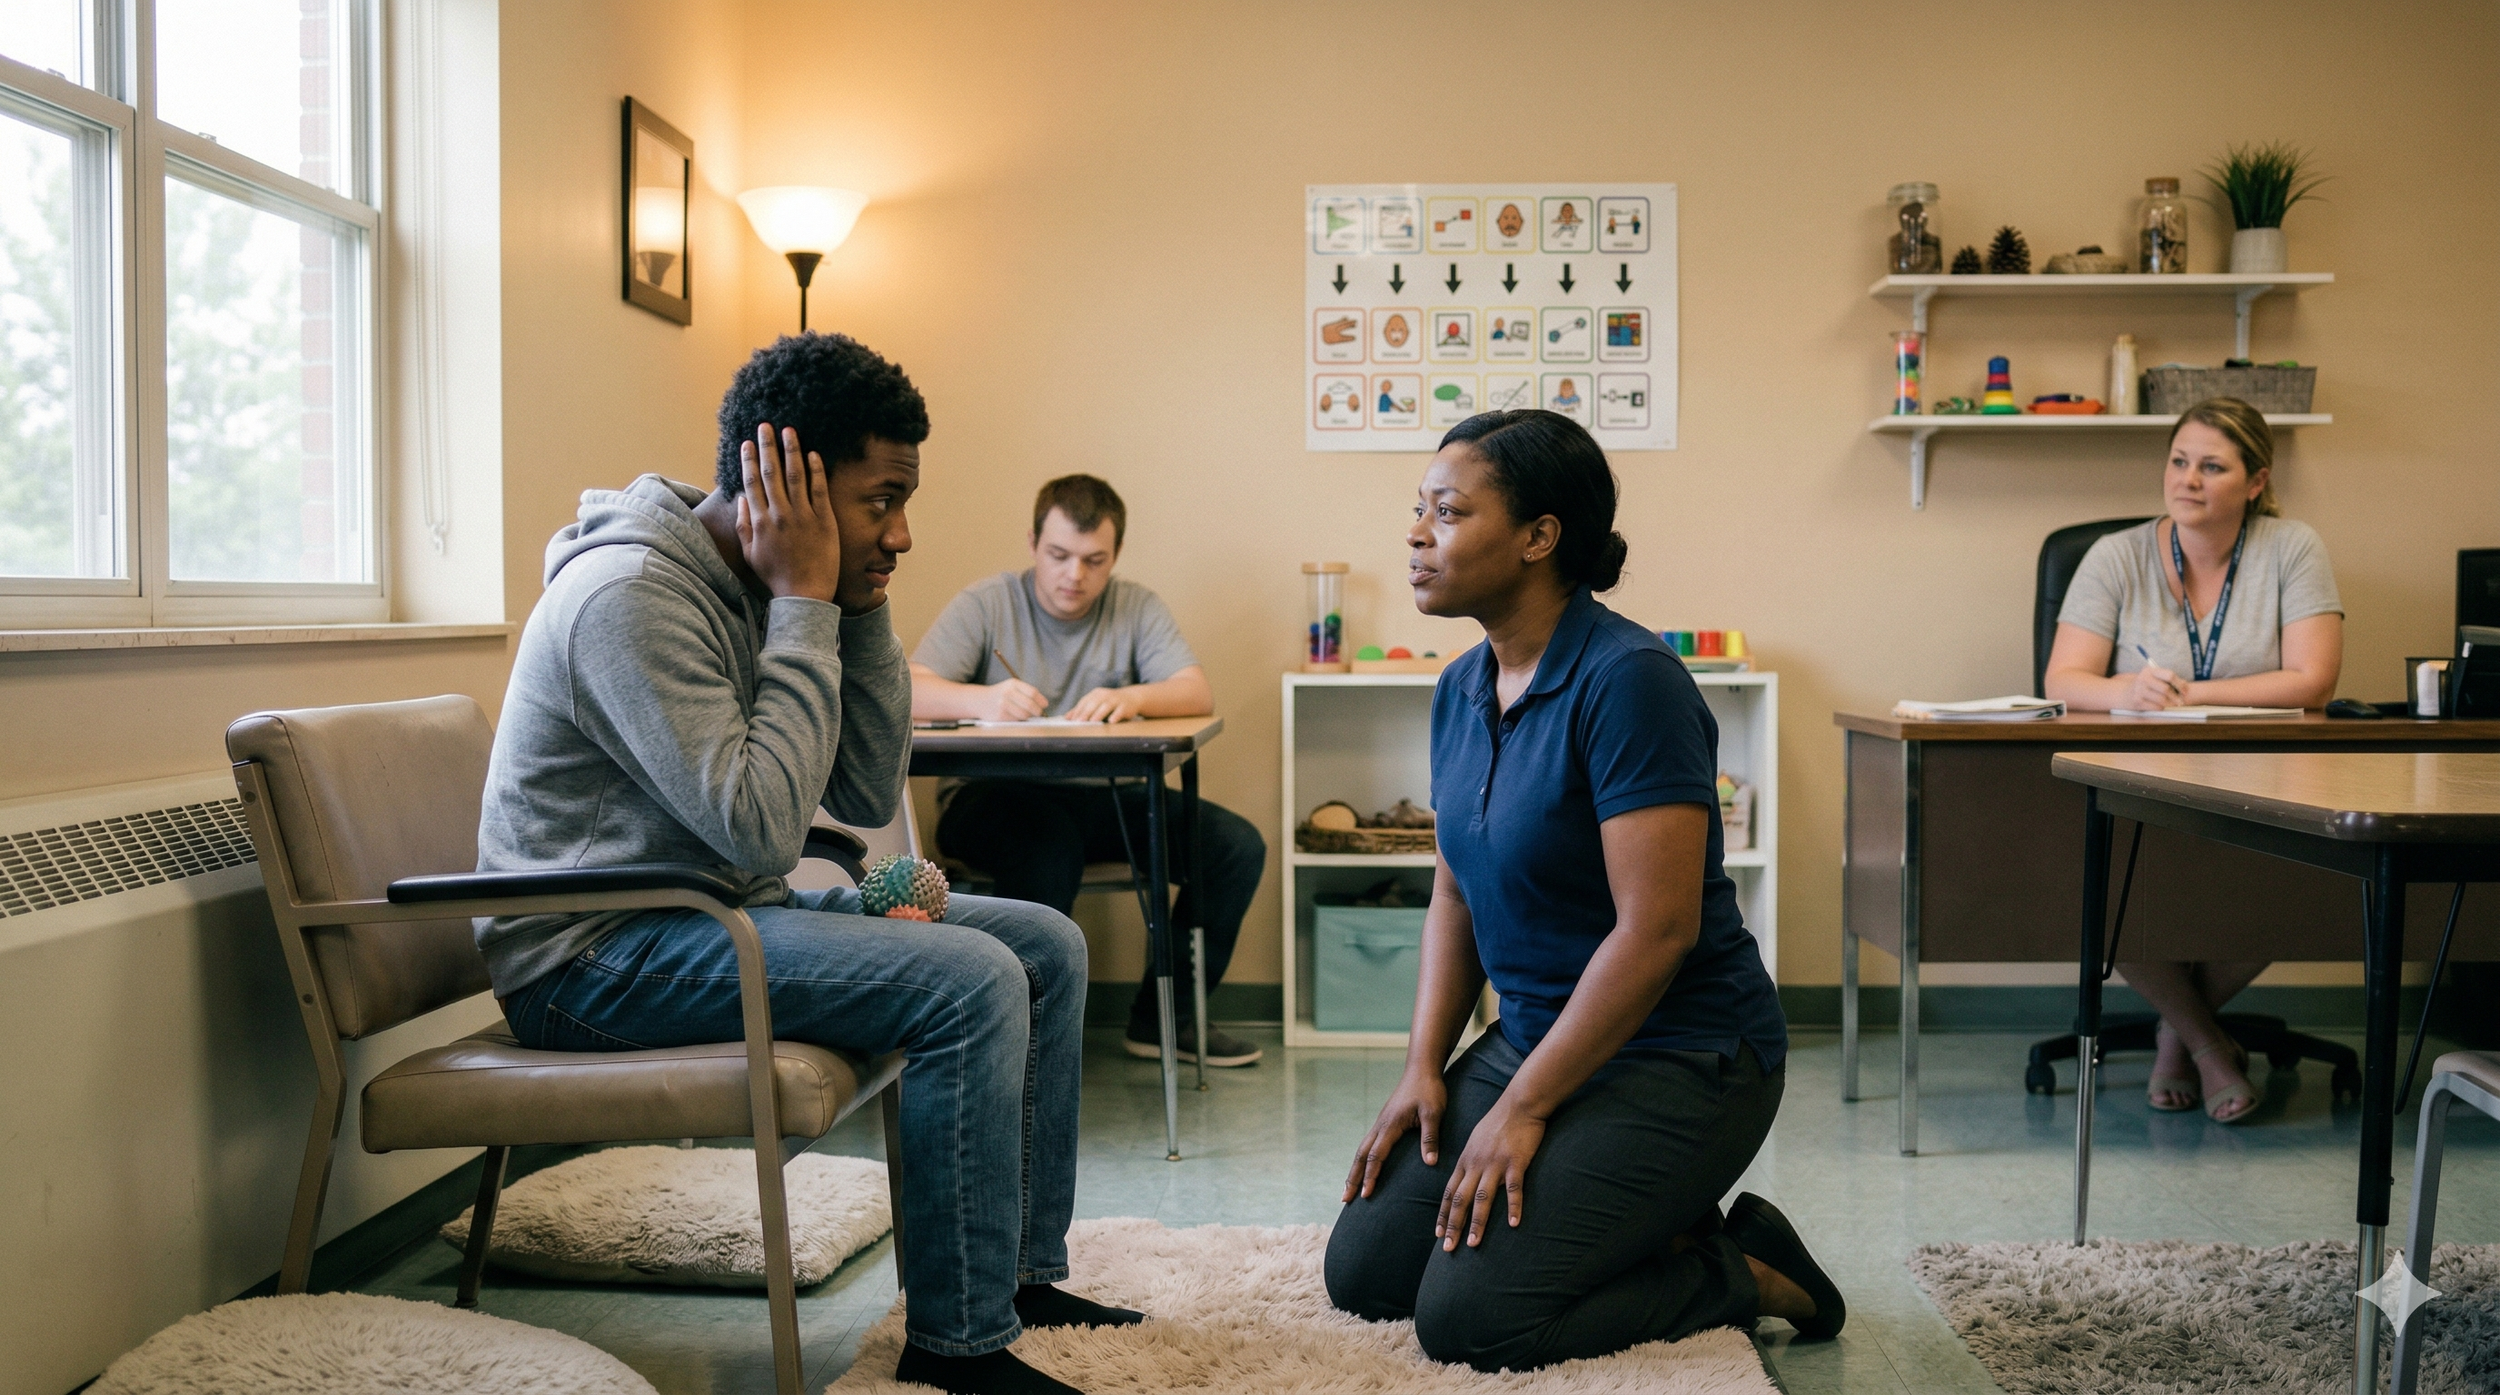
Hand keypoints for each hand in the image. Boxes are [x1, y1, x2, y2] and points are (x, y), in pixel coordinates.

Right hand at [734, 423, 841, 602]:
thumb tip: (741, 499)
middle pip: (771, 473)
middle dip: (767, 446)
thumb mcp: (751, 553)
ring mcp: (802, 516)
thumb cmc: (776, 576)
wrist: (804, 594)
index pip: (752, 483)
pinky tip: (813, 453)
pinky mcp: (824, 520)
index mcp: (759, 522)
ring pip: (795, 475)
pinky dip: (816, 470)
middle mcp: (779, 515)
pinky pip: (819, 490)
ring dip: (791, 450)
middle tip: (765, 425)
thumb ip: (744, 525)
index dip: (749, 460)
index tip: (747, 443)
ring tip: (789, 430)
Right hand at [986, 679, 1046, 721]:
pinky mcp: (1000, 716)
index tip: (1045, 705)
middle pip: (1030, 704)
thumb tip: (1044, 704)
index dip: (1041, 700)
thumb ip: (1026, 693)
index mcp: (1013, 684)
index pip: (1032, 692)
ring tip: (1026, 715)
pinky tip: (1015, 716)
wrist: (980, 701)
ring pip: (1024, 714)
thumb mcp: (1011, 687)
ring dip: (1028, 716)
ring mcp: (1003, 705)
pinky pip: (1016, 720)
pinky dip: (1019, 720)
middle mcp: (1007, 693)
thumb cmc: (1001, 695)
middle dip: (1037, 711)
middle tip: (1039, 713)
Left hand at [1062, 686, 1145, 722]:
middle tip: (1079, 721)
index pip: (1085, 702)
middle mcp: (1105, 695)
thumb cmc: (1110, 702)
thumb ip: (1082, 710)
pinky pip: (1120, 711)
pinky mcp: (1125, 706)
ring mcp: (1116, 700)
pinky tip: (1112, 721)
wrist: (1132, 697)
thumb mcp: (1096, 703)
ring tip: (1093, 721)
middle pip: (1094, 704)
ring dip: (1099, 714)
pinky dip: (1116, 715)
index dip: (1078, 710)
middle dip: (1086, 712)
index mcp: (1096, 694)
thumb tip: (1067, 717)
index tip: (1071, 720)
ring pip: (1106, 706)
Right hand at [1343, 1070, 1446, 1202]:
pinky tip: (1363, 1168)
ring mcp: (1381, 1123)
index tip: (1366, 1194)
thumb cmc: (1429, 1090)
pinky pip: (1368, 1144)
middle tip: (1345, 1200)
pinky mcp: (1385, 1121)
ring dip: (1354, 1170)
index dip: (1370, 1176)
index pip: (1376, 1155)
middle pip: (1361, 1156)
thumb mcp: (1433, 1113)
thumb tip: (1429, 1163)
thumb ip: (1430, 1137)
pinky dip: (1362, 1159)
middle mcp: (1381, 1125)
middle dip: (1353, 1178)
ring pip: (1362, 1150)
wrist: (1422, 1068)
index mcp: (1390, 1125)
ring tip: (1348, 1189)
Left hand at [1436, 1099, 1545, 1249]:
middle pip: (1460, 1200)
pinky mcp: (1516, 1162)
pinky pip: (1513, 1189)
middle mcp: (1476, 1164)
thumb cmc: (1499, 1121)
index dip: (1443, 1214)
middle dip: (1452, 1226)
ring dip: (1477, 1223)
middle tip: (1448, 1249)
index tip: (1438, 1234)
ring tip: (1473, 1244)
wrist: (1519, 1103)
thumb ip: (1470, 1160)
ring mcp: (1495, 1164)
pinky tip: (1514, 1224)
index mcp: (1466, 1161)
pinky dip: (1513, 1207)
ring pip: (1482, 1198)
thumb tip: (1464, 1176)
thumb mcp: (1476, 1139)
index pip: (1449, 1192)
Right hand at [2127, 664, 2185, 709]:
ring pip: (2162, 700)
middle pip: (2166, 689)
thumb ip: (2168, 680)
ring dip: (2169, 704)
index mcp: (2149, 670)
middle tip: (2180, 702)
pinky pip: (2156, 707)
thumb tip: (2185, 686)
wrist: (2124, 694)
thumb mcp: (2154, 678)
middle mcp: (2143, 679)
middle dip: (2176, 697)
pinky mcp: (2137, 701)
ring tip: (2171, 704)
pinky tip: (2160, 706)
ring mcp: (2139, 690)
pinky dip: (2161, 708)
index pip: (2169, 675)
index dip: (2180, 684)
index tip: (2184, 691)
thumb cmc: (2144, 686)